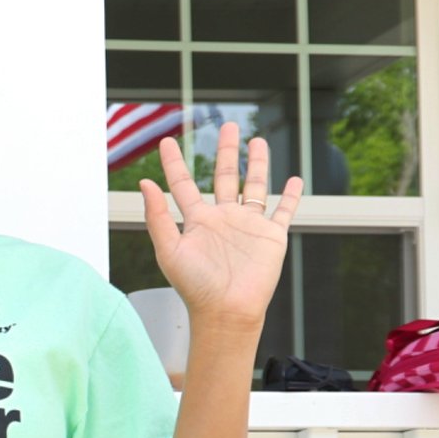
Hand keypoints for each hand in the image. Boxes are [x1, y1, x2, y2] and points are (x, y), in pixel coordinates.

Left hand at [139, 124, 299, 333]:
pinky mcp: (271, 236)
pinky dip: (290, 196)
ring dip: (257, 164)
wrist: (227, 311)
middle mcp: (223, 219)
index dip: (174, 163)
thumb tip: (144, 183)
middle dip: (226, 151)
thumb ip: (157, 216)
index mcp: (197, 221)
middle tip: (228, 126)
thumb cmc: (195, 286)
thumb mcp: (169, 249)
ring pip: (255, 187)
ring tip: (258, 141)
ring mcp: (248, 226)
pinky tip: (294, 179)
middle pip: (225, 176)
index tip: (167, 141)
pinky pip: (283, 211)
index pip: (183, 184)